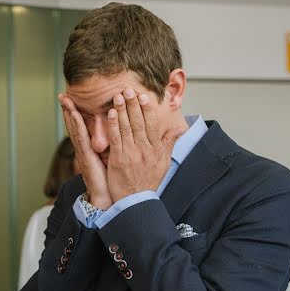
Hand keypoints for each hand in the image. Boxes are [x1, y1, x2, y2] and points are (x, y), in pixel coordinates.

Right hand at [59, 94, 111, 208]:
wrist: (109, 199)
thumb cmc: (114, 182)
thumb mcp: (116, 160)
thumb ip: (117, 147)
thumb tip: (126, 136)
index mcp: (92, 148)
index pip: (84, 126)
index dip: (79, 112)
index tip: (75, 99)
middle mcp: (86, 149)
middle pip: (76, 125)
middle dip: (69, 109)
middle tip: (63, 94)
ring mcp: (84, 153)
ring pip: (76, 128)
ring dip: (69, 113)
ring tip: (64, 99)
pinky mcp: (87, 157)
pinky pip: (81, 138)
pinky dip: (77, 125)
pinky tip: (75, 114)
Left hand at [105, 88, 185, 202]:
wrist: (137, 201)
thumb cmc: (148, 182)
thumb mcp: (164, 163)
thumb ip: (169, 144)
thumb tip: (179, 128)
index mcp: (155, 149)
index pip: (152, 124)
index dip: (148, 108)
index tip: (145, 95)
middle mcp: (144, 149)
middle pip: (139, 122)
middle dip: (133, 104)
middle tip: (129, 89)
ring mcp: (131, 154)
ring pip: (127, 128)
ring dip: (122, 110)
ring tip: (118, 96)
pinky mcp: (118, 160)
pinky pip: (116, 139)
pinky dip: (113, 126)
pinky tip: (110, 114)